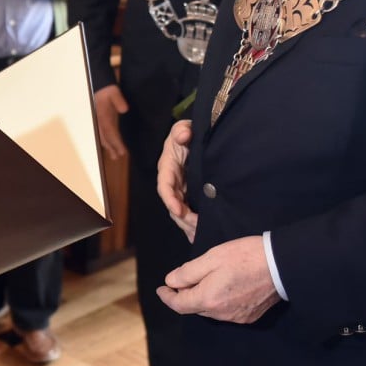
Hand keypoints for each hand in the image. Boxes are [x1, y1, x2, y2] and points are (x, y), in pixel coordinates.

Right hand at [93, 85, 129, 159]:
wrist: (100, 86)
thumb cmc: (107, 90)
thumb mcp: (114, 92)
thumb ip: (119, 100)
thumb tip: (124, 110)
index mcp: (103, 115)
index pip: (110, 132)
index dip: (116, 142)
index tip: (122, 151)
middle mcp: (100, 121)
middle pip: (106, 137)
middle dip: (112, 147)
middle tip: (118, 157)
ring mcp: (99, 122)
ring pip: (103, 137)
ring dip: (109, 147)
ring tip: (114, 156)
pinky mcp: (102, 121)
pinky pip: (103, 134)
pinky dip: (107, 142)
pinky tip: (110, 147)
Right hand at [156, 119, 196, 240]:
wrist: (193, 139)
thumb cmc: (186, 133)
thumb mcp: (183, 128)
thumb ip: (182, 130)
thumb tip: (184, 135)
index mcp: (167, 167)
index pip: (164, 185)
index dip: (170, 199)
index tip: (179, 210)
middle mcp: (171, 182)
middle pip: (173, 204)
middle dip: (182, 218)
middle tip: (196, 228)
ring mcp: (179, 190)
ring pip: (180, 212)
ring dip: (188, 225)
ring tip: (200, 235)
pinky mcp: (188, 196)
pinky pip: (188, 213)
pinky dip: (191, 226)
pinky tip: (199, 237)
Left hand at [157, 236, 280, 323]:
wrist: (281, 265)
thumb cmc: (244, 256)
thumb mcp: (211, 258)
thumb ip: (188, 272)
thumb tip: (171, 282)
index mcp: (208, 298)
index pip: (179, 305)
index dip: (167, 297)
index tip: (161, 289)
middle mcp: (220, 313)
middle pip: (195, 308)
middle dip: (185, 296)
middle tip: (182, 280)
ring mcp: (236, 317)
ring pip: (211, 310)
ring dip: (203, 299)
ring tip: (205, 282)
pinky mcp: (250, 316)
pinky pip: (227, 312)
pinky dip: (219, 302)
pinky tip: (225, 289)